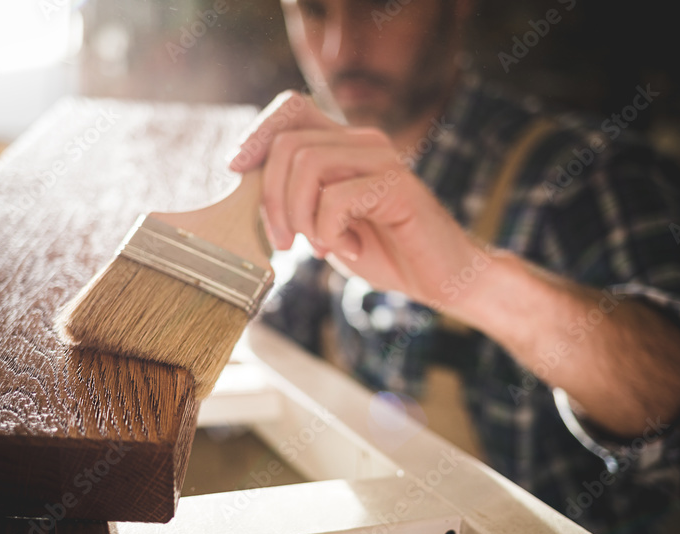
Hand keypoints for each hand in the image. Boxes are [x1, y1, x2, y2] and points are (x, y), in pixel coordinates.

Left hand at [227, 91, 483, 308]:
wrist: (442, 279)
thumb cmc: (383, 252)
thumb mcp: (324, 223)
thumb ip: (293, 198)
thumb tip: (244, 182)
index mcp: (344, 143)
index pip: (289, 108)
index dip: (256, 135)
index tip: (237, 171)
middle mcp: (363, 141)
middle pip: (288, 143)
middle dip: (271, 199)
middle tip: (284, 242)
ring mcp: (382, 159)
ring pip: (308, 165)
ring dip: (299, 216)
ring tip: (319, 246)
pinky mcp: (398, 185)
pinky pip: (337, 199)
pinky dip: (330, 233)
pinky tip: (351, 249)